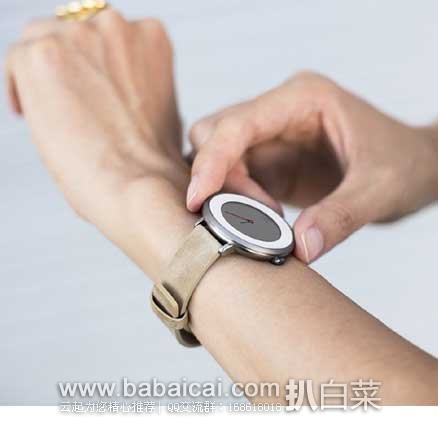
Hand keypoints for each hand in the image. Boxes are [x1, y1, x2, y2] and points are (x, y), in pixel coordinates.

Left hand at [6, 10, 185, 227]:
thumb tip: (106, 85)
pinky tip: (28, 113)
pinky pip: (17, 59)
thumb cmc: (151, 161)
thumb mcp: (160, 105)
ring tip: (48, 110)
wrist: (141, 186)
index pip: (106, 31)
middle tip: (66, 101)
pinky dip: (17, 86)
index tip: (85, 86)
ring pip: (42, 40)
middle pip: (73, 30)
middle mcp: (117, 25)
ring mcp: (80, 35)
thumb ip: (135, 81)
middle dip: (70, 64)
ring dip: (43, 72)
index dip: (92, 62)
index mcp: (151, 36)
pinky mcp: (44, 54)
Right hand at [187, 71, 437, 262]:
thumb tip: (299, 248)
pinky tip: (262, 222)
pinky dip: (237, 204)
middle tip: (246, 219)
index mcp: (302, 99)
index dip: (212, 160)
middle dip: (219, 180)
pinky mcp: (270, 163)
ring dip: (227, 195)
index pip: (238, 123)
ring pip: (218, 159)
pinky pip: (234, 180)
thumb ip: (340, 216)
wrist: (413, 168)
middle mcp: (279, 113)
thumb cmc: (403, 163)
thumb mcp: (380, 188)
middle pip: (216, 136)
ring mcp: (272, 138)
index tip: (197, 198)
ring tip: (262, 223)